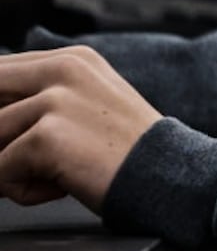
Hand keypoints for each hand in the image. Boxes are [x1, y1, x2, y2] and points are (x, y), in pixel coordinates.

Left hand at [0, 46, 159, 211]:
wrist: (166, 175)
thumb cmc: (126, 150)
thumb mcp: (89, 104)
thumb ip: (44, 98)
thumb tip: (0, 120)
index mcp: (73, 59)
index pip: (0, 71)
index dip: (0, 106)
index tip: (10, 131)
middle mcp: (64, 69)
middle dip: (0, 136)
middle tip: (21, 156)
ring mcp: (56, 100)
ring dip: (11, 167)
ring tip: (53, 174)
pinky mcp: (47, 136)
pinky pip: (0, 171)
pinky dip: (24, 190)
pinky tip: (61, 186)